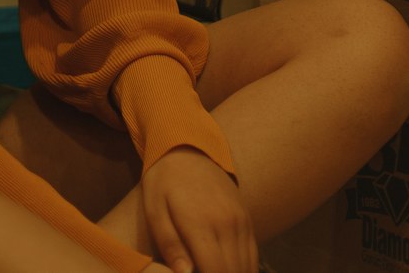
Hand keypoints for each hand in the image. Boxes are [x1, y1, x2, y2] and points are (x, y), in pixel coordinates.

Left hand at [140, 147, 257, 272]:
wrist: (187, 147)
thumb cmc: (164, 180)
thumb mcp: (155, 209)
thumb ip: (170, 244)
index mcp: (201, 223)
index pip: (215, 272)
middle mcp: (228, 224)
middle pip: (233, 272)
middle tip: (200, 271)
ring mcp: (241, 221)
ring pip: (247, 267)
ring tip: (210, 268)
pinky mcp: (247, 218)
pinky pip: (253, 254)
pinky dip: (243, 268)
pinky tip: (227, 268)